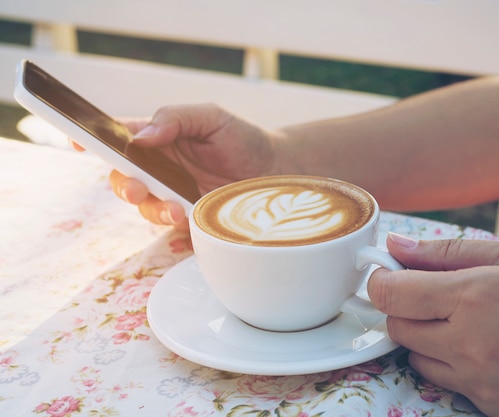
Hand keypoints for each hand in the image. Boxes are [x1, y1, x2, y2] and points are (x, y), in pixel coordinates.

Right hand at [107, 104, 286, 227]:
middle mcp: (159, 167)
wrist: (279, 170)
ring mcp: (172, 193)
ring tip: (175, 208)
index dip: (92, 138)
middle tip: (136, 188)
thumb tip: (141, 136)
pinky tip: (189, 218)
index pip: (119, 137)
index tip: (74, 140)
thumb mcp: (212, 117)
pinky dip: (175, 223)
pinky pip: (171, 224)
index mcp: (158, 137)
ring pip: (144, 205)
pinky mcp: (190, 216)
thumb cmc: (243, 138)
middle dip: (123, 184)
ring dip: (152, 208)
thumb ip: (176, 119)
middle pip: (123, 177)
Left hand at [368, 235, 498, 416]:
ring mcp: (482, 382)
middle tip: (430, 293)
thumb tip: (396, 248)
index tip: (385, 272)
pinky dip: (452, 362)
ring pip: (417, 357)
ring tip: (463, 319)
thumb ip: (446, 252)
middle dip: (404, 307)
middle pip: (397, 327)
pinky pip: (448, 382)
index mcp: (475, 297)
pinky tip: (483, 345)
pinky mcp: (495, 406)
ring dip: (425, 336)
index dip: (380, 280)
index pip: (391, 295)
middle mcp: (471, 344)